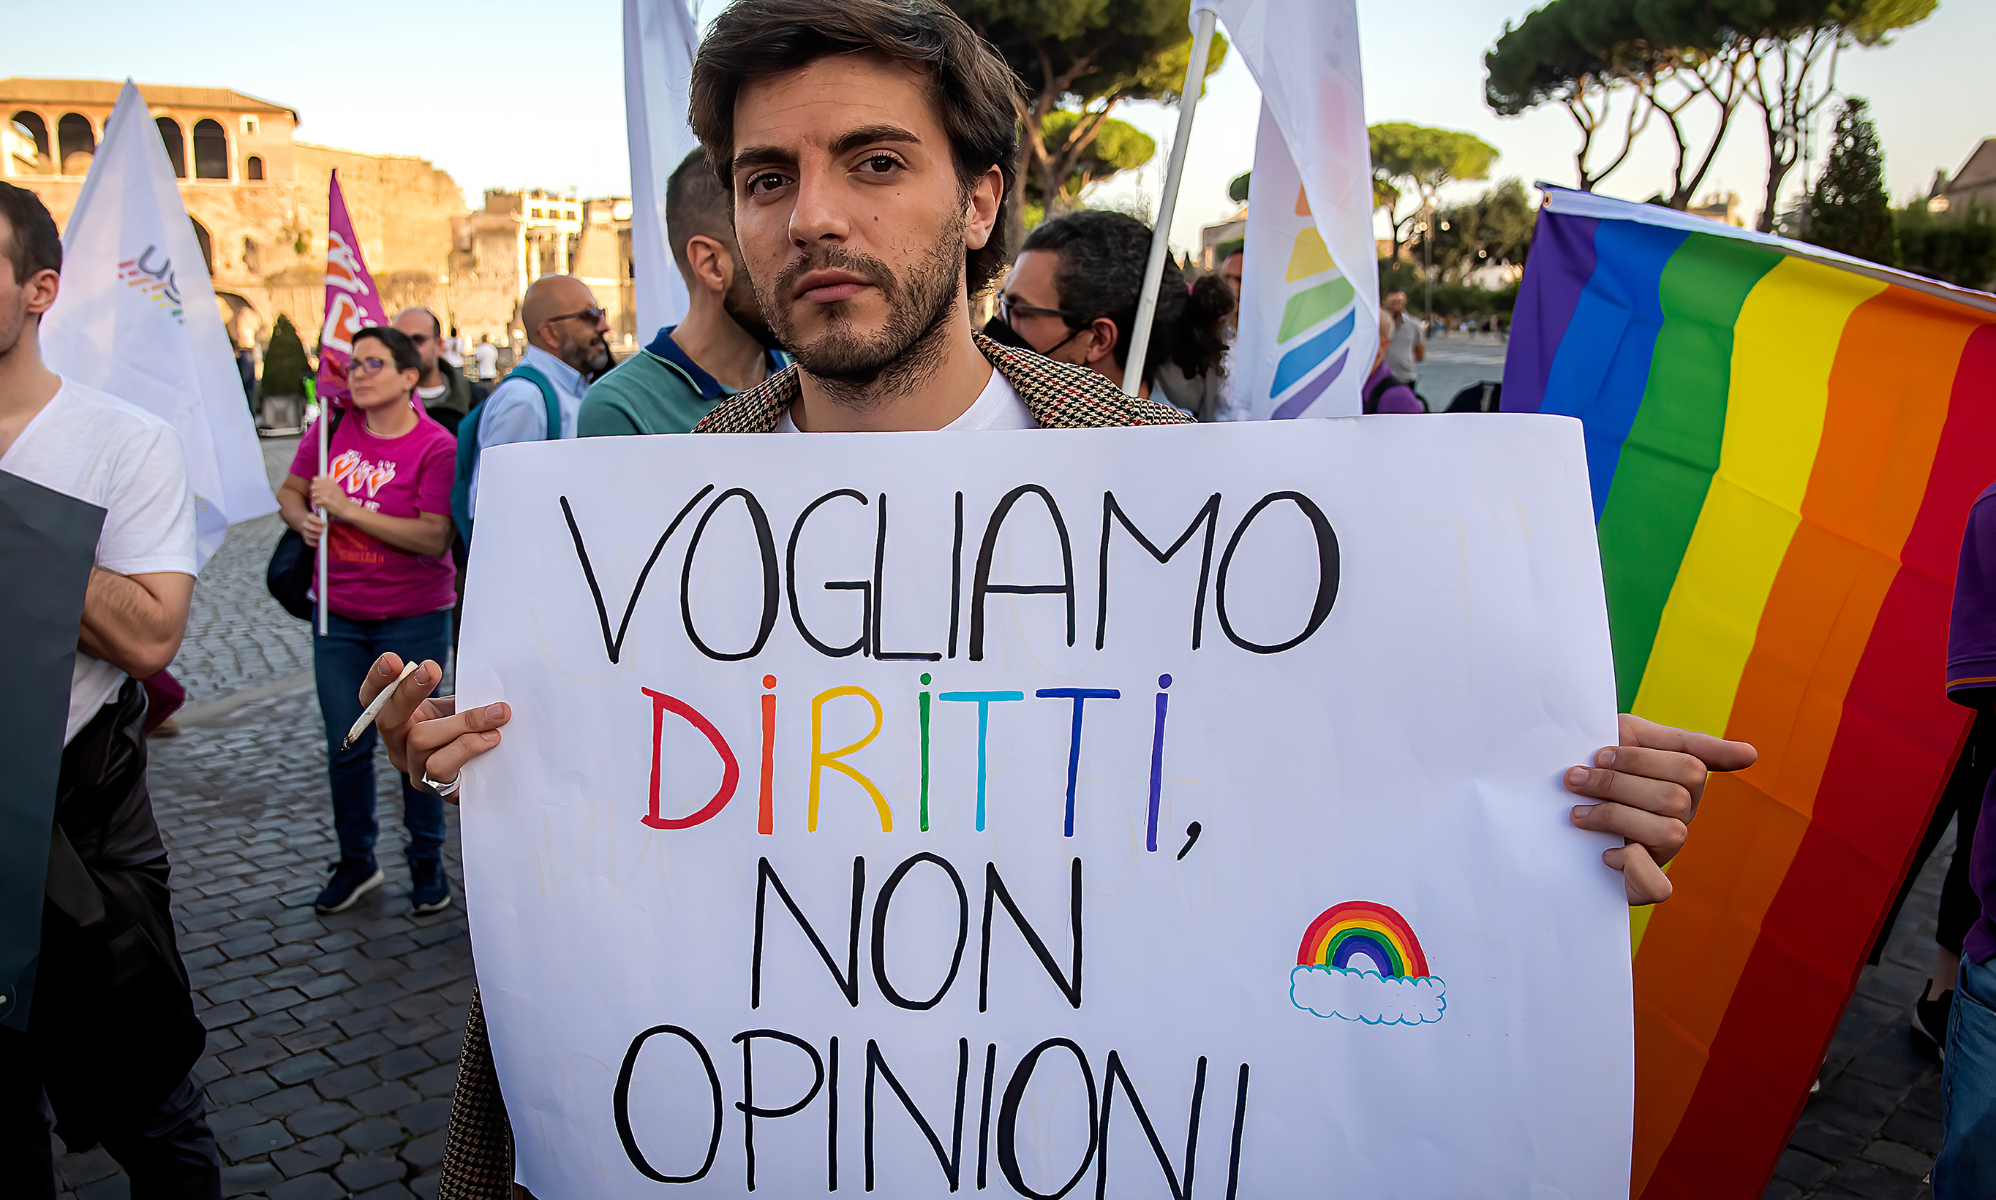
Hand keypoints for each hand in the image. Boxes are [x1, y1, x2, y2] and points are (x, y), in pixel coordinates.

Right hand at [288, 508, 325, 547]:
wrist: (302, 521)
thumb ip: (323, 519)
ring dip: (314, 536)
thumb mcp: (317, 516)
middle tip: (322, 531)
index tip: (324, 523)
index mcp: (308, 516)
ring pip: (307, 534)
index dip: (318, 521)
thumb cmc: (314, 519)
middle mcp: (304, 523)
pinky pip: (307, 541)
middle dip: (316, 529)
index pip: (312, 518)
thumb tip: (328, 525)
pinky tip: (318, 544)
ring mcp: (303, 531)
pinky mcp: (304, 537)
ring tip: (320, 537)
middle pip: (309, 526)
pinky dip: (312, 543)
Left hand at [308, 476, 352, 520]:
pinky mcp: (325, 500)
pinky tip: (322, 505)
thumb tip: (315, 478)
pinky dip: (317, 504)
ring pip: (313, 494)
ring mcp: (327, 493)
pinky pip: (315, 501)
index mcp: (331, 482)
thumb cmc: (341, 499)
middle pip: (313, 486)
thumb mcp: (337, 488)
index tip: (317, 488)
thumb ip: (327, 483)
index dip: (315, 484)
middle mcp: (329, 486)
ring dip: (316, 498)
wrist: (347, 508)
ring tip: (320, 501)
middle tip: (318, 496)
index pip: (316, 479)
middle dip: (314, 491)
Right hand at [358, 652, 509, 801]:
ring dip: (461, 722)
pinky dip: (469, 747)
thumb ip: (455, 694)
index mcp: (397, 719)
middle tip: (432, 668)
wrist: (485, 773)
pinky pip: (441, 766)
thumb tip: (478, 673)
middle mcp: (397, 746)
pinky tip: (492, 738)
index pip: (372, 699)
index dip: (376, 680)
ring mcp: (413, 769)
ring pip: (420, 740)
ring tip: (497, 713)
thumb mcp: (455, 707)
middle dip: (410, 690)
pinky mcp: (434, 788)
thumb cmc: (467, 732)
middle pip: (389, 719)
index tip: (392, 659)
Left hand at [1565, 714, 1756, 905]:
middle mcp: (1680, 818)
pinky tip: (1606, 853)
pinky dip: (1633, 869)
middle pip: (1675, 799)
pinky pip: (1658, 887)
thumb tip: (1753, 755)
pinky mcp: (1639, 882)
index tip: (1599, 753)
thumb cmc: (1593, 760)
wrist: (1544, 790)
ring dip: (1615, 817)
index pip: (1689, 766)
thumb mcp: (1633, 737)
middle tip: (1574, 779)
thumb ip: (1686, 742)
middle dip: (1617, 785)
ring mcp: (1662, 849)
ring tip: (1577, 812)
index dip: (1640, 759)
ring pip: (1669, 833)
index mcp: (1683, 783)